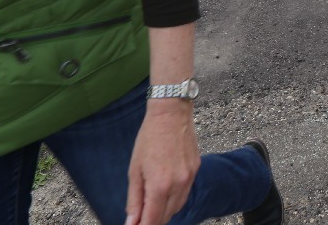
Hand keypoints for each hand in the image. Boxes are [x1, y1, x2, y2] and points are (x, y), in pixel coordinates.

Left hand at [124, 102, 199, 224]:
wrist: (171, 114)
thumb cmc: (149, 138)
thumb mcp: (135, 170)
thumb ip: (134, 199)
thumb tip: (132, 221)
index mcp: (160, 185)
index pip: (153, 220)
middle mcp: (179, 184)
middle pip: (166, 217)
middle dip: (152, 221)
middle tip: (140, 218)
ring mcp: (190, 177)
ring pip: (177, 207)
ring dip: (164, 211)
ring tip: (151, 206)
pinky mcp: (196, 169)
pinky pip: (185, 193)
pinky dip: (174, 198)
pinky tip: (164, 192)